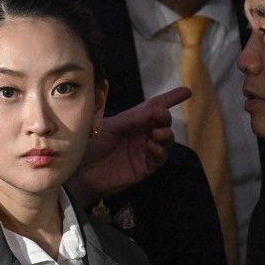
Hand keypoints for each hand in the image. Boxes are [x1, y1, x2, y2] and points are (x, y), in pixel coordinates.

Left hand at [71, 88, 188, 203]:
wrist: (78, 172)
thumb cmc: (88, 145)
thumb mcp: (109, 126)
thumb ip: (133, 119)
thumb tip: (158, 110)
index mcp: (130, 121)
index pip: (153, 107)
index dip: (170, 99)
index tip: (187, 92)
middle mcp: (140, 135)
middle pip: (162, 122)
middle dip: (165, 118)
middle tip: (160, 118)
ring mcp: (142, 151)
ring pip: (165, 140)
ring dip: (166, 134)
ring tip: (157, 134)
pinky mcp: (143, 168)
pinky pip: (159, 159)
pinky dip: (160, 151)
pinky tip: (152, 146)